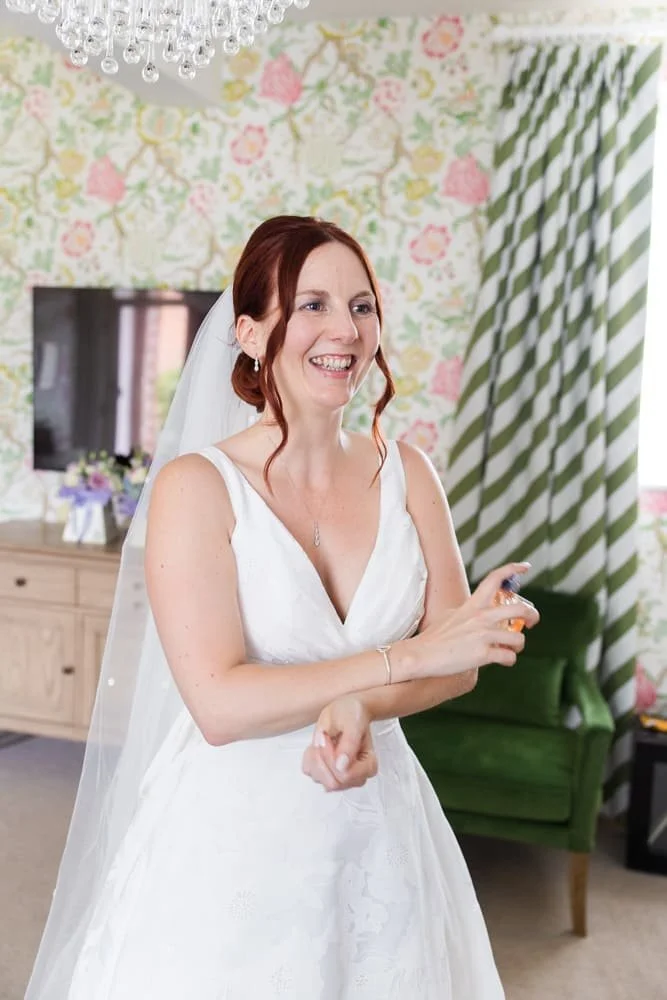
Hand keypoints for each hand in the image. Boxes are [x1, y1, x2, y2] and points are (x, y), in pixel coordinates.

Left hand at [301, 696, 377, 792]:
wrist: (345, 710)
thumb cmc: (352, 714)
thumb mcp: (352, 723)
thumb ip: (349, 744)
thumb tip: (342, 766)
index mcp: (368, 766)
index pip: (345, 776)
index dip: (331, 758)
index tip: (329, 737)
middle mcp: (356, 776)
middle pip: (332, 782)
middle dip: (322, 757)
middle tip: (325, 737)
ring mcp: (341, 778)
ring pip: (319, 778)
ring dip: (315, 755)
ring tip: (323, 738)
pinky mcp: (326, 774)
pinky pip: (310, 772)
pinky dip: (308, 756)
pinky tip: (318, 745)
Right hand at [413, 561, 540, 677]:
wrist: (421, 655)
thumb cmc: (435, 637)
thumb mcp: (452, 615)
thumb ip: (469, 611)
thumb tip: (481, 614)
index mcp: (472, 605)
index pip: (495, 579)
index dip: (513, 569)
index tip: (526, 567)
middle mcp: (481, 617)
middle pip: (520, 609)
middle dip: (532, 615)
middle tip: (532, 621)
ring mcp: (483, 635)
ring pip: (519, 638)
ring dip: (518, 645)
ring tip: (510, 649)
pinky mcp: (483, 654)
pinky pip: (509, 657)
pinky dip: (509, 660)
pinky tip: (501, 660)